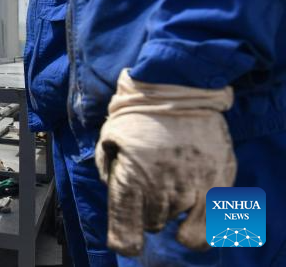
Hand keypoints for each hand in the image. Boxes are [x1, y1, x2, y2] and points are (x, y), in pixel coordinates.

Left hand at [95, 69, 235, 255]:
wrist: (176, 86)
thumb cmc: (137, 111)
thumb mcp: (108, 139)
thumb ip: (109, 171)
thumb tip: (116, 192)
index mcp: (130, 181)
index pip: (125, 236)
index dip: (123, 240)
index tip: (125, 236)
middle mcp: (161, 190)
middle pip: (150, 225)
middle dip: (145, 210)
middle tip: (148, 180)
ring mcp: (191, 188)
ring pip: (176, 223)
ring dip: (170, 208)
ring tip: (169, 178)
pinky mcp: (217, 183)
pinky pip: (209, 227)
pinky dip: (199, 226)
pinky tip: (192, 211)